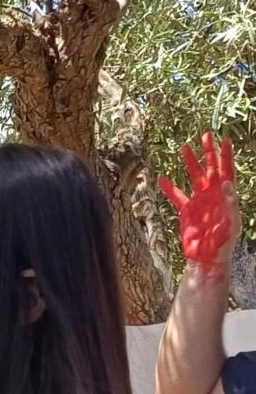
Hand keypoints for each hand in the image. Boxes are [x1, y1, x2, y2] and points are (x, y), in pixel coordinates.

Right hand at [160, 132, 237, 269]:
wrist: (206, 258)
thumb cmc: (222, 243)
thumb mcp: (230, 223)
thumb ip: (230, 203)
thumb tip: (228, 183)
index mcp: (226, 196)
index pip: (227, 171)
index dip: (225, 156)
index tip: (224, 140)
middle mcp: (214, 195)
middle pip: (211, 169)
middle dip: (208, 152)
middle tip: (205, 135)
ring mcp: (200, 202)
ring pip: (194, 177)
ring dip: (190, 163)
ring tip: (185, 148)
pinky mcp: (186, 211)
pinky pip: (177, 196)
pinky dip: (169, 188)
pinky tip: (162, 179)